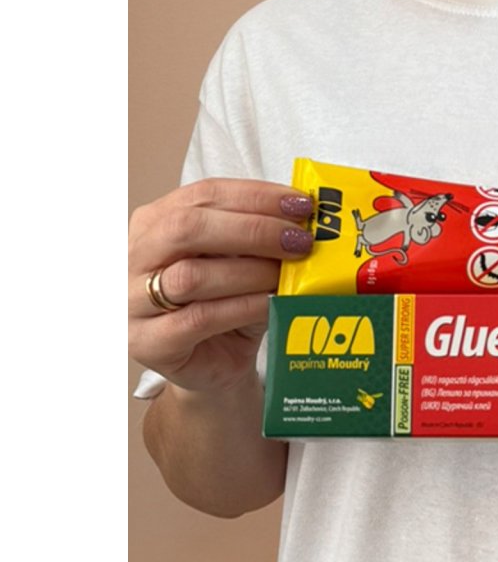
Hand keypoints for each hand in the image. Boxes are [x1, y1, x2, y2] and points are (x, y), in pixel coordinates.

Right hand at [128, 178, 314, 392]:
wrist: (214, 366)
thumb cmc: (228, 308)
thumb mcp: (241, 264)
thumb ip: (257, 240)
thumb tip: (301, 218)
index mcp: (154, 222)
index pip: (203, 195)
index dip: (255, 197)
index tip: (300, 205)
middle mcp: (134, 256)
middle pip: (187, 227)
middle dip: (253, 230)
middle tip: (299, 241)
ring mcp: (132, 301)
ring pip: (191, 275)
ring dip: (250, 272)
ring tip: (289, 275)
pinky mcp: (148, 342)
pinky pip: (199, 318)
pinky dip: (243, 307)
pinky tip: (272, 303)